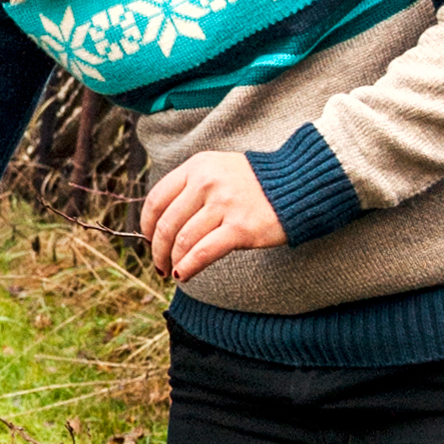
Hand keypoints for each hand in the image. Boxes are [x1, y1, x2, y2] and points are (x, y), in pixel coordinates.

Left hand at [140, 150, 286, 279]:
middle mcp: (207, 182)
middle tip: (158, 264)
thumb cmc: (255, 184)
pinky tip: (183, 276)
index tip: (147, 240)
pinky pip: (202, 253)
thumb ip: (191, 188)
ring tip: (172, 272)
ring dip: (172, 262)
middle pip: (166, 224)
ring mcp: (224, 204)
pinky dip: (188, 268)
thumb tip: (161, 224)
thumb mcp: (219, 171)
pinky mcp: (240, 228)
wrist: (298, 184)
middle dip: (157, 250)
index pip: (157, 199)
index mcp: (197, 167)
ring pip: (183, 241)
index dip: (146, 226)